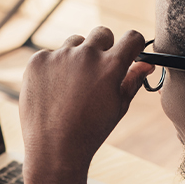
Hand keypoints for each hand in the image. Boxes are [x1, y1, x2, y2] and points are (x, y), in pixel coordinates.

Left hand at [19, 27, 153, 179]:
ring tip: (72, 87)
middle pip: (102, 34)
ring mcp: (59, 56)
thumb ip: (133, 80)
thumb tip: (146, 64)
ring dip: (78, 57)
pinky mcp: (38, 61)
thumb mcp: (118, 107)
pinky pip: (51, 55)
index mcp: (111, 66)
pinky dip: (54, 68)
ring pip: (75, 43)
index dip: (133, 45)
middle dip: (104, 48)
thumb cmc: (90, 131)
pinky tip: (53, 91)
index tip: (128, 53)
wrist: (54, 149)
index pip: (132, 37)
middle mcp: (86, 55)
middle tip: (98, 72)